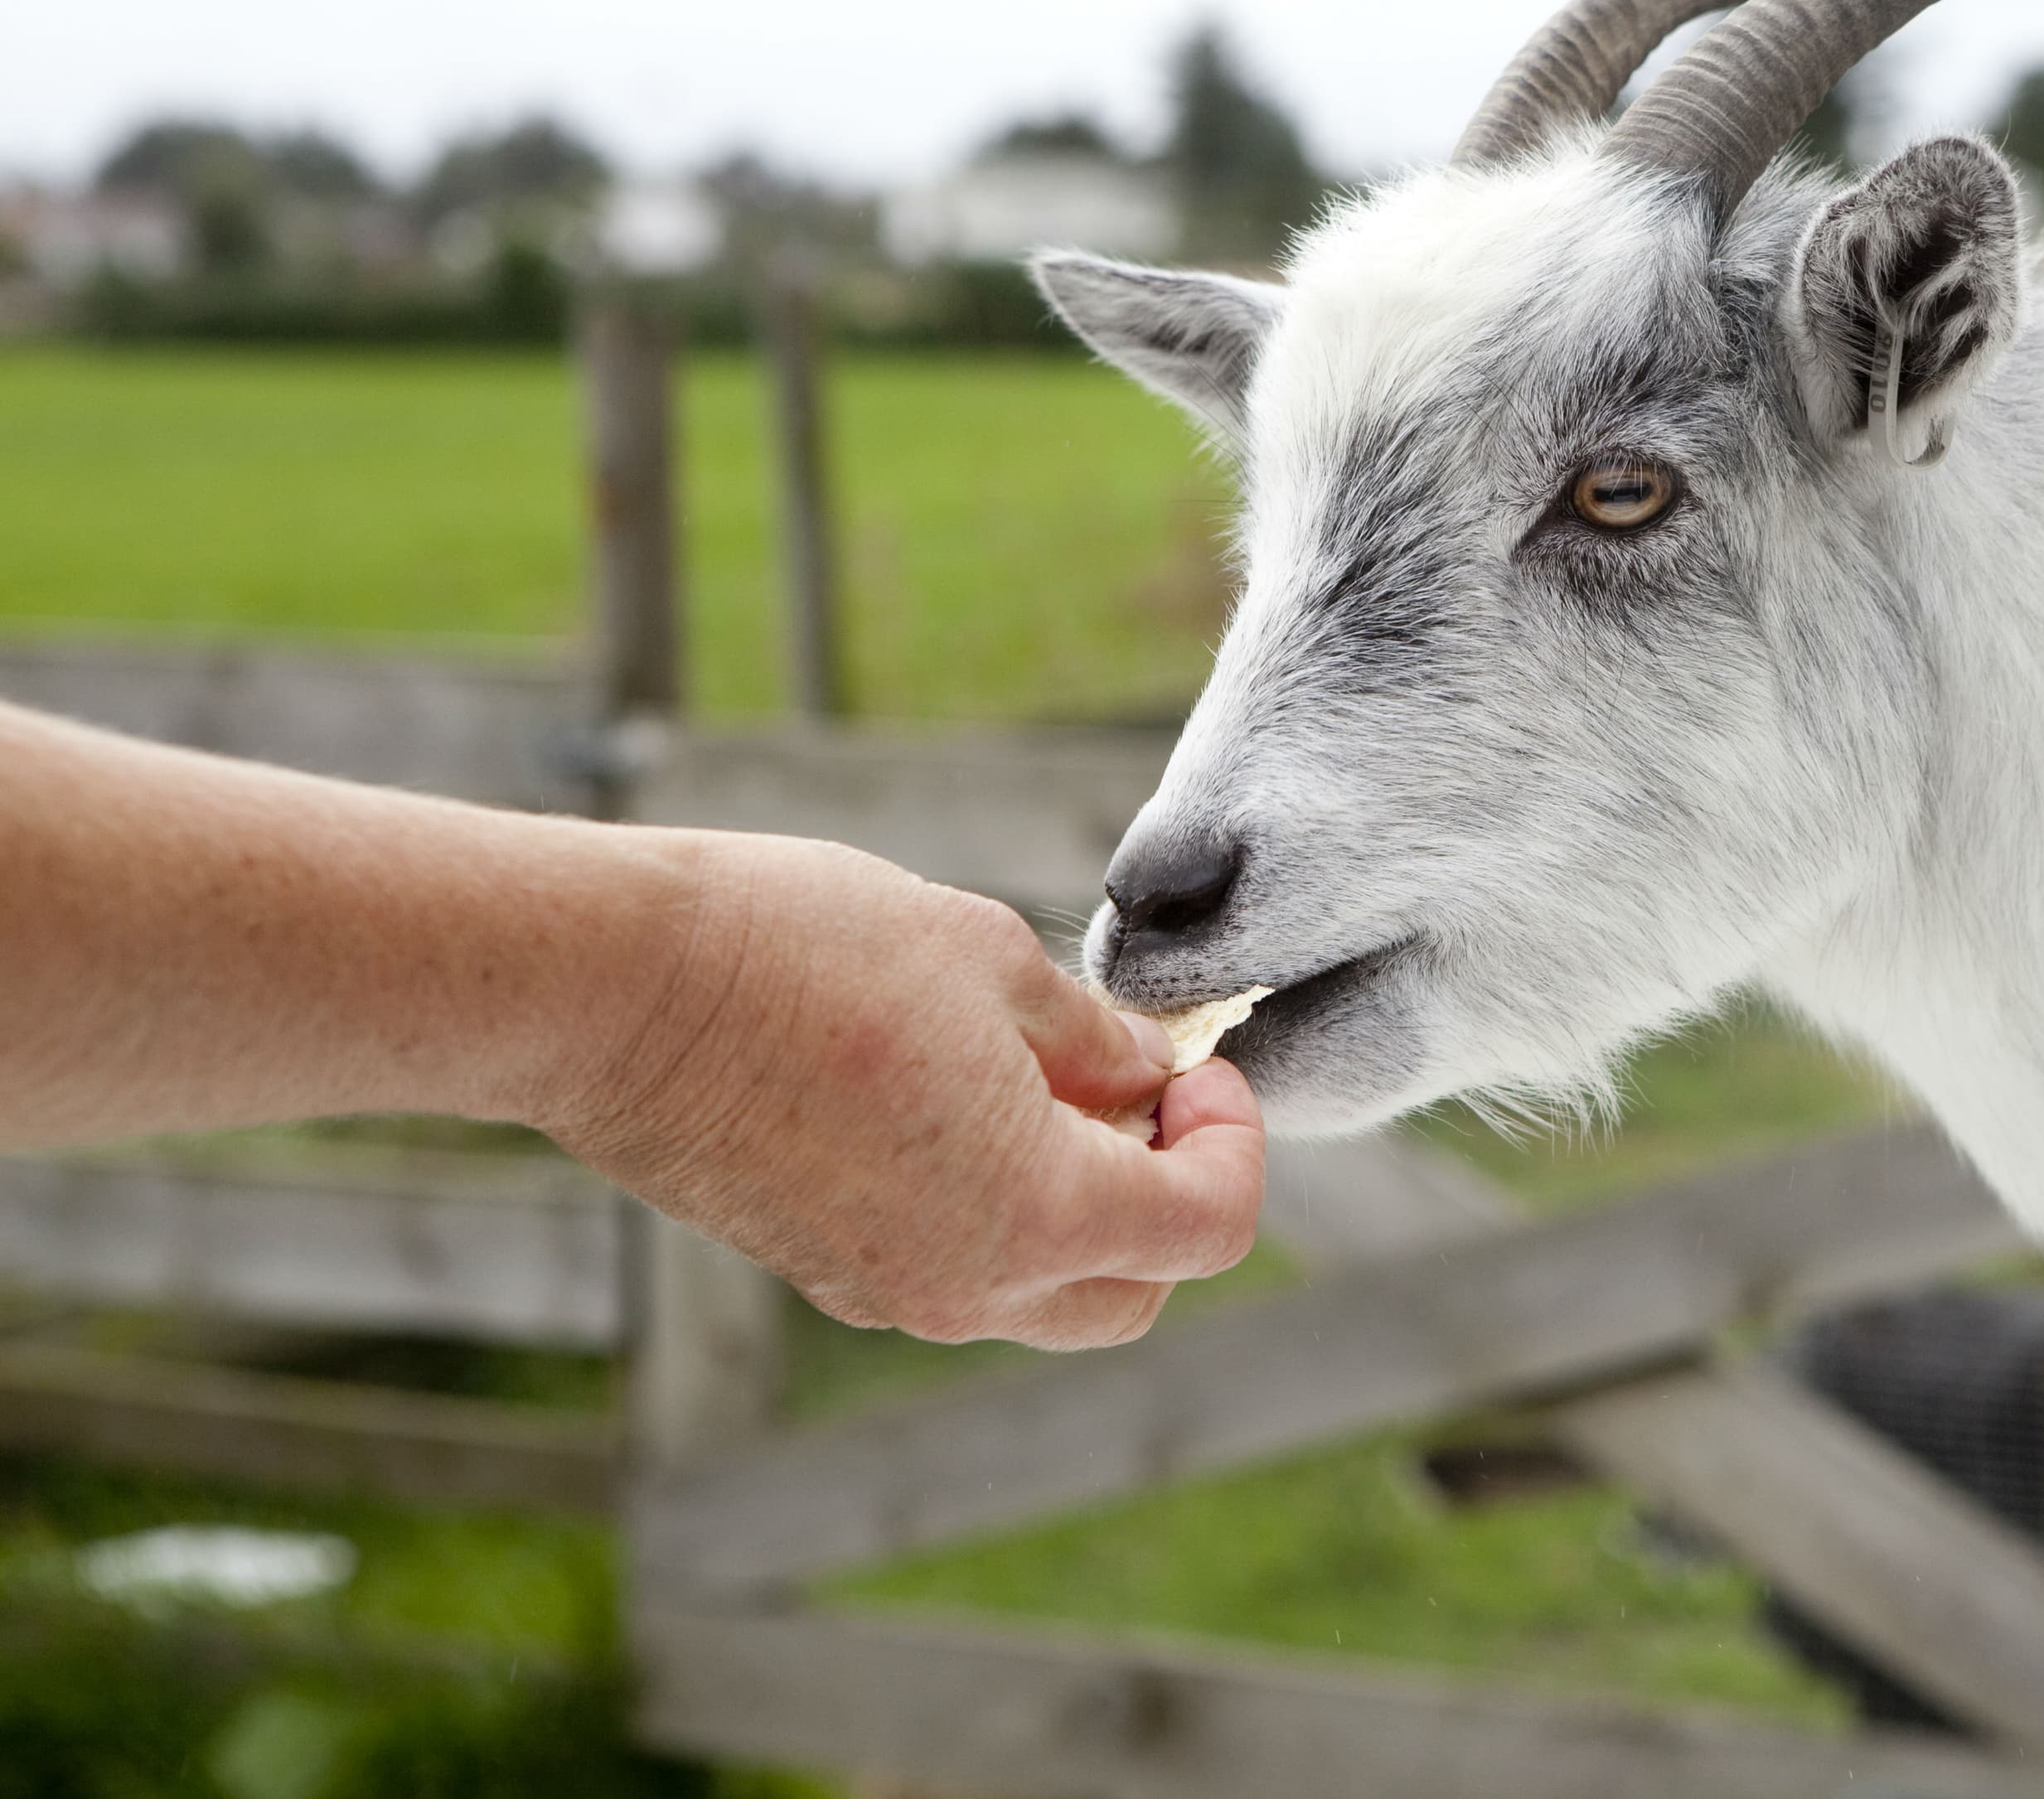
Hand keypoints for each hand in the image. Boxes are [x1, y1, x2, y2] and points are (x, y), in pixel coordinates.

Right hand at [545, 832, 1263, 1349]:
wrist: (610, 989)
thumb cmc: (802, 950)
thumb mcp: (989, 959)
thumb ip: (1092, 1037)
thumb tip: (1148, 1069)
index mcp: (1036, 1214)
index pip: (1206, 1229)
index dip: (1233, 1142)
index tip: (1198, 1065)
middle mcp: (968, 1285)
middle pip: (1134, 1290)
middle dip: (1167, 1197)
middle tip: (1139, 1085)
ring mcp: (886, 1292)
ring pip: (1041, 1292)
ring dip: (1079, 1206)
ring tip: (1044, 1079)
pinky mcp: (822, 1271)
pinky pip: (953, 1268)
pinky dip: (994, 1209)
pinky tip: (960, 1101)